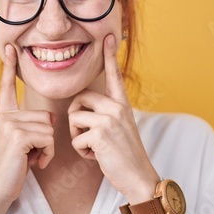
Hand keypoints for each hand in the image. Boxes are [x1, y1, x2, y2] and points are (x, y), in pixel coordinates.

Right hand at [0, 44, 55, 206]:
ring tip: (32, 160)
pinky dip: (47, 154)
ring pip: (49, 127)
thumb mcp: (20, 144)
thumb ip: (31, 127)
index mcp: (3, 115)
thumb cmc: (11, 170)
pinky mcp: (17, 135)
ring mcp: (9, 124)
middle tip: (32, 154)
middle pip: (46, 115)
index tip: (10, 48)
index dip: (9, 67)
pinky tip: (34, 164)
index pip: (7, 87)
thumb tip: (52, 118)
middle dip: (46, 138)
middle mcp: (4, 116)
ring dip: (47, 148)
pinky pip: (48, 138)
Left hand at [67, 34, 158, 201]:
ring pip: (74, 118)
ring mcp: (110, 119)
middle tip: (87, 135)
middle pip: (79, 98)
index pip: (114, 75)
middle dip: (75, 118)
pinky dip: (81, 151)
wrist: (139, 177)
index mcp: (122, 104)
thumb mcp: (119, 129)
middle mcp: (117, 107)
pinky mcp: (100, 134)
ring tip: (94, 147)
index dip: (110, 56)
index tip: (108, 35)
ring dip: (77, 137)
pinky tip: (96, 157)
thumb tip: (83, 108)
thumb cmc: (125, 156)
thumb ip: (106, 115)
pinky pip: (75, 138)